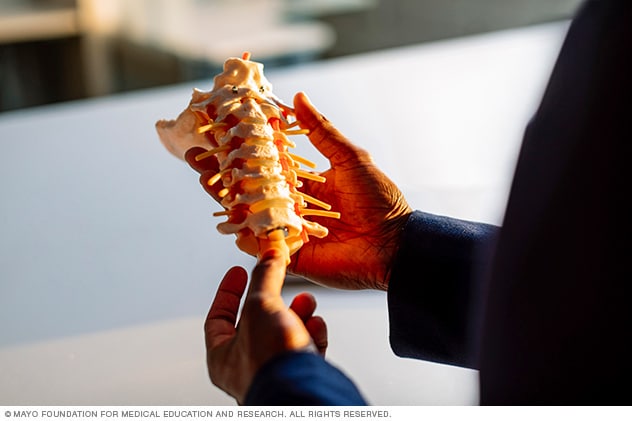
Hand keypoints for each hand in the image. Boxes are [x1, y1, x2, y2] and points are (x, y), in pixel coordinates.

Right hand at [185, 92, 411, 289]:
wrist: (395, 244)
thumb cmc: (379, 199)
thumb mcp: (350, 158)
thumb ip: (321, 131)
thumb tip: (297, 97)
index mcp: (304, 182)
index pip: (264, 163)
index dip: (241, 149)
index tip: (216, 131)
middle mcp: (291, 205)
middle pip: (249, 187)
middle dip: (221, 171)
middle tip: (194, 154)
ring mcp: (288, 230)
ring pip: (249, 214)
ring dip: (225, 197)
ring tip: (203, 178)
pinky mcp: (290, 256)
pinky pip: (262, 245)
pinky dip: (244, 233)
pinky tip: (227, 216)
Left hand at [204, 249, 326, 403]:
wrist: (300, 390)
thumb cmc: (269, 360)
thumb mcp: (260, 305)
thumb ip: (265, 278)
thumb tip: (269, 257)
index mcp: (223, 357)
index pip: (218, 318)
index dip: (228, 291)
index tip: (239, 272)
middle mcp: (246, 368)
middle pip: (257, 322)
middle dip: (274, 299)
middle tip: (281, 281)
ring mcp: (275, 373)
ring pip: (285, 334)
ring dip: (298, 313)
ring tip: (307, 302)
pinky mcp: (301, 375)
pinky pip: (306, 349)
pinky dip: (312, 333)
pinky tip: (317, 324)